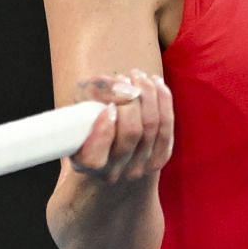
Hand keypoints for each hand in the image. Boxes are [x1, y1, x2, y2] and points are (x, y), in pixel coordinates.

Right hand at [67, 69, 173, 183]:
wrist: (110, 143)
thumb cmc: (91, 117)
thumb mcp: (81, 101)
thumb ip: (95, 92)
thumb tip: (126, 88)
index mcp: (86, 164)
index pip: (94, 157)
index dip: (103, 129)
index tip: (108, 105)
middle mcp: (113, 172)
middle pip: (131, 133)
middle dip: (131, 100)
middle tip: (124, 78)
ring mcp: (139, 168)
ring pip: (151, 127)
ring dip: (147, 94)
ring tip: (138, 76)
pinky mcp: (159, 159)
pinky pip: (166, 127)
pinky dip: (163, 101)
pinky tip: (156, 84)